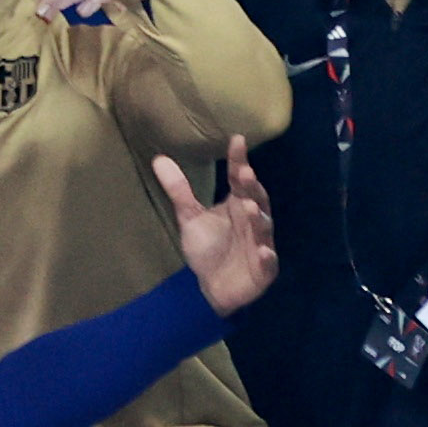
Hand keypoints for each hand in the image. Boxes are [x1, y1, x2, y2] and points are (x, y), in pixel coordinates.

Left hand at [157, 141, 278, 312]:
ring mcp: (261, 244)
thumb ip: (179, 190)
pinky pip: (268, 263)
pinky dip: (267, 257)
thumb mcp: (190, 217)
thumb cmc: (208, 248)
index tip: (236, 140)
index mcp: (238, 205)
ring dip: (258, 218)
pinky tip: (264, 251)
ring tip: (249, 207)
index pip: (240, 180)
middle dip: (252, 187)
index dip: (239, 161)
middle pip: (256, 199)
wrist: (213, 286)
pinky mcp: (263, 269)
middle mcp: (253, 221)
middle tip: (245, 172)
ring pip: (263, 228)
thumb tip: (159, 158)